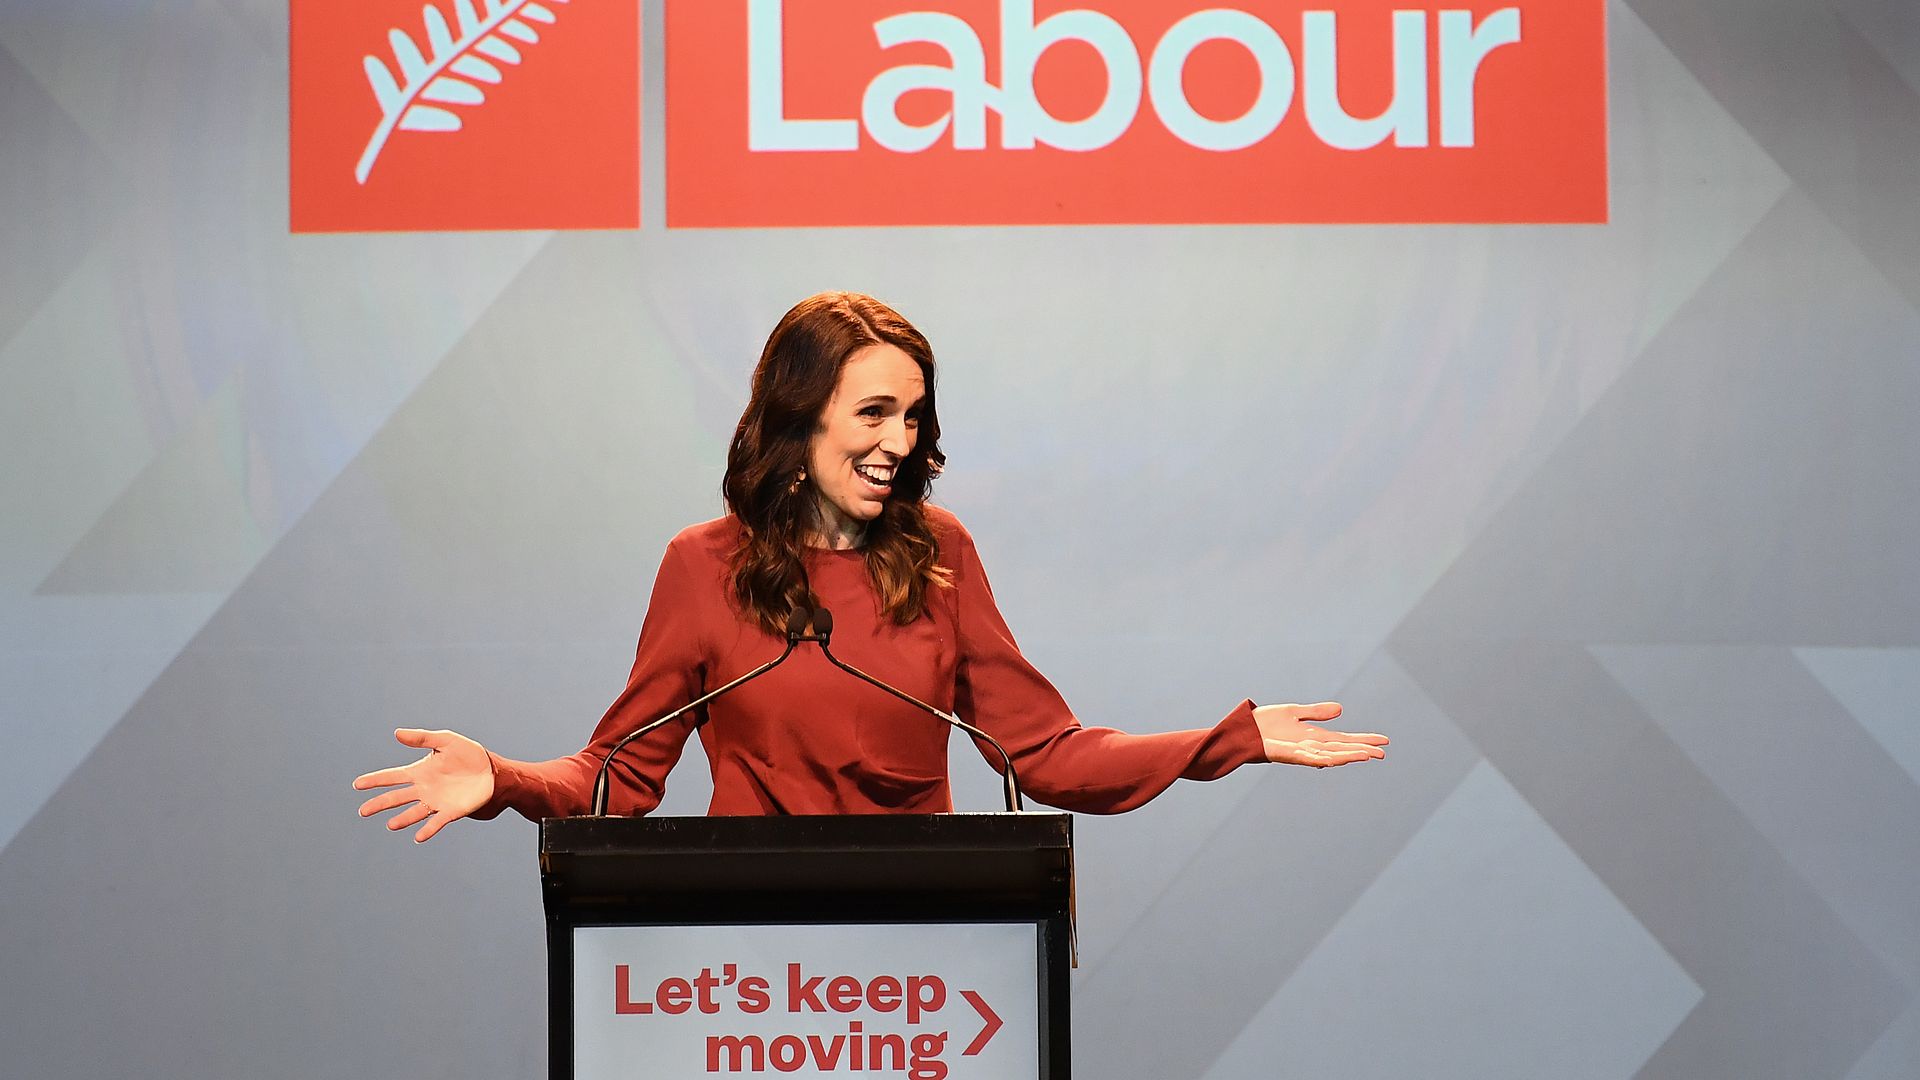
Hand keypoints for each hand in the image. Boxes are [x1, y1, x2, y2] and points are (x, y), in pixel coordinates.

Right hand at [352, 728, 495, 841]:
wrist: (493, 772)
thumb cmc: (469, 755)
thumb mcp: (446, 740)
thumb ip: (422, 738)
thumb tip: (396, 733)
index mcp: (420, 772)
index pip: (392, 776)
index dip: (375, 780)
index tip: (357, 784)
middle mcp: (424, 789)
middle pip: (397, 797)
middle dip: (380, 803)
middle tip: (363, 811)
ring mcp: (436, 802)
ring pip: (414, 812)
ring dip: (403, 819)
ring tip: (391, 825)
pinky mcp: (451, 812)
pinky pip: (436, 822)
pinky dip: (427, 829)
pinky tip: (418, 837)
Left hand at [1253, 702, 1387, 767]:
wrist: (1243, 729)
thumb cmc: (1265, 723)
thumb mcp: (1295, 712)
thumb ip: (1317, 712)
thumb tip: (1341, 710)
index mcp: (1314, 736)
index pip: (1345, 739)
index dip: (1364, 740)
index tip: (1384, 741)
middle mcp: (1311, 746)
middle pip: (1342, 749)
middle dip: (1362, 750)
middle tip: (1383, 753)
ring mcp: (1301, 752)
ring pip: (1331, 756)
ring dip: (1348, 756)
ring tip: (1367, 756)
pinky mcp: (1288, 755)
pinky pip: (1309, 759)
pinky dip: (1324, 759)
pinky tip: (1336, 760)